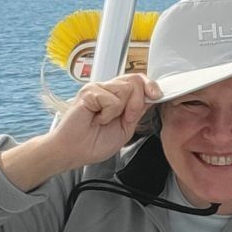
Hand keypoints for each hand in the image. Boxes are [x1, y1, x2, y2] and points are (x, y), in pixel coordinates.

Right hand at [0, 74, 160, 190]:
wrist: (74, 152)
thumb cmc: (94, 142)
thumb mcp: (126, 127)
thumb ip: (138, 110)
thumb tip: (152, 96)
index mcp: (117, 96)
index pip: (139, 80)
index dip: (150, 86)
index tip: (157, 96)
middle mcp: (107, 89)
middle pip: (135, 79)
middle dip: (137, 102)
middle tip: (126, 118)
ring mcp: (97, 88)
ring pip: (126, 88)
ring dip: (121, 110)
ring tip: (105, 120)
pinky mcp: (89, 92)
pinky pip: (112, 99)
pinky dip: (108, 114)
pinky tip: (96, 119)